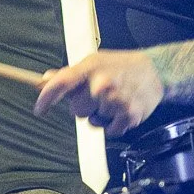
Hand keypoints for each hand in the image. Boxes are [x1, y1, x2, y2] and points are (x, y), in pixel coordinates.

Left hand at [33, 48, 162, 136]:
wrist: (154, 71)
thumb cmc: (121, 66)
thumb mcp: (94, 62)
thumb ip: (69, 74)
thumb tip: (45, 79)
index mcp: (90, 68)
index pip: (61, 84)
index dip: (47, 98)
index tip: (39, 109)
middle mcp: (102, 83)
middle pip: (76, 110)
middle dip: (83, 106)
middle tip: (96, 95)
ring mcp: (116, 100)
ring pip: (93, 121)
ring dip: (100, 115)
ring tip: (112, 100)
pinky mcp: (129, 115)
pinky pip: (109, 131)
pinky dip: (113, 124)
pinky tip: (120, 110)